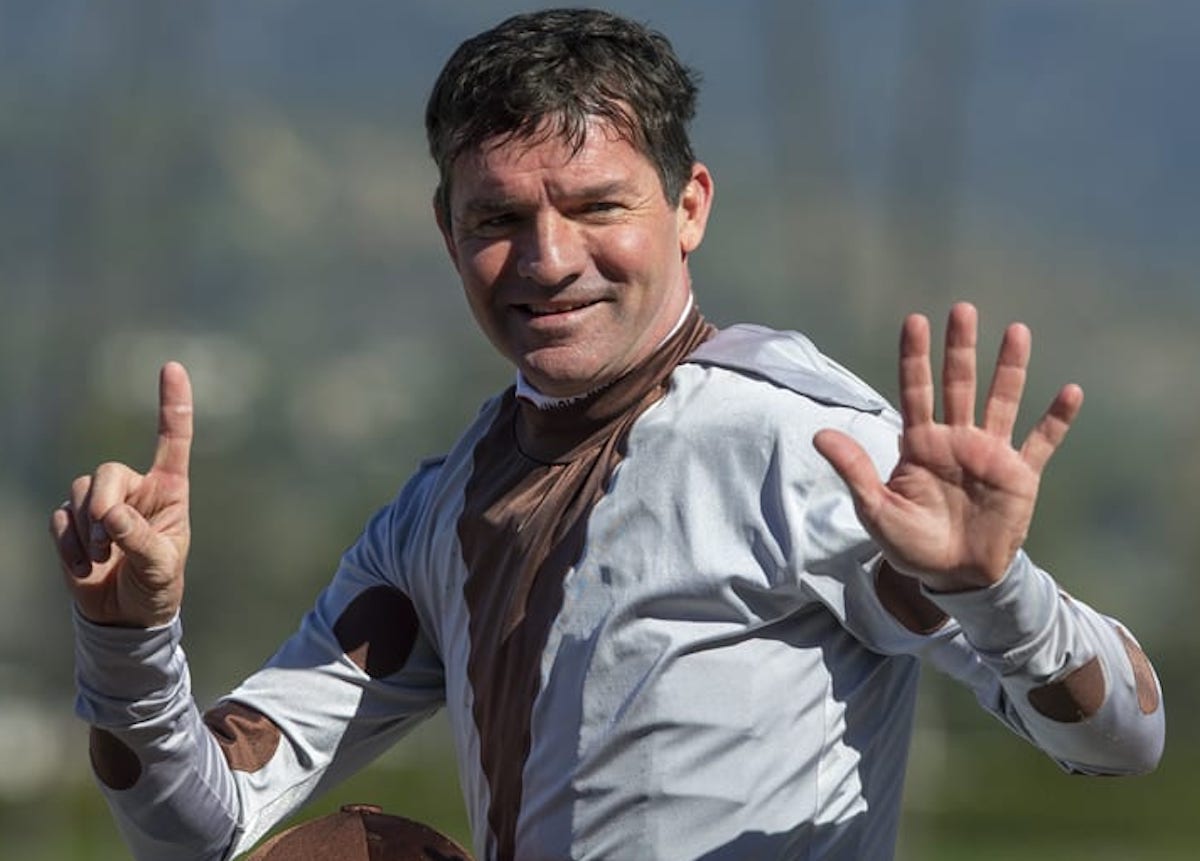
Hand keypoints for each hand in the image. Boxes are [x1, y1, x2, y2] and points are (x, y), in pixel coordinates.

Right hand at [49, 362, 193, 626]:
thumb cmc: (156, 586)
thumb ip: (141, 539)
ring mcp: (101, 504)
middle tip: (110, 538)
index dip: (172, 404)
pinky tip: (86, 569)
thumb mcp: (161, 566)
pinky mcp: (73, 523)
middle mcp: (134, 489)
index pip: (172, 440)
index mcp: (169, 490)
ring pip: (79, 493)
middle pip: (106, 472)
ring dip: (87, 532)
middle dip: (103, 504)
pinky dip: (69, 546)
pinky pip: (59, 519)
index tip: (172, 366)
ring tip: (105, 559)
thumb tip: (111, 515)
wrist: (126, 616)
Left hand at [813, 303, 1082, 591]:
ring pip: (1002, 401)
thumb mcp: (875, 510)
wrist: (953, 577)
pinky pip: (1041, 443)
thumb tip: (819, 435)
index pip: (916, 390)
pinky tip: (1070, 392)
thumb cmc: (909, 544)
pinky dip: (1056, 420)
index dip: (915, 357)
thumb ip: (854, 470)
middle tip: (962, 309)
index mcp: (920, 444)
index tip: (914, 321)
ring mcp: (990, 455)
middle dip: (960, 348)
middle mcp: (956, 440)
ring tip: (1017, 331)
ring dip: (1010, 368)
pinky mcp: (1020, 475)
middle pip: (958, 384)